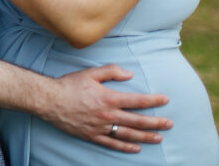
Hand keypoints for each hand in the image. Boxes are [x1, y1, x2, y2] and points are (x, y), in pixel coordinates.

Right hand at [43, 65, 171, 152]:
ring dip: (145, 136)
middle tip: (169, 124)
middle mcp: (107, 114)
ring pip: (128, 134)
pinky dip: (125, 147)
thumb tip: (129, 75)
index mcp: (109, 98)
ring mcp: (101, 127)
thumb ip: (111, 71)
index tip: (165, 100)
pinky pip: (112, 144)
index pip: (137, 101)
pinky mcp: (92, 135)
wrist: (49, 100)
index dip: (153, 101)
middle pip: (137, 120)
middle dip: (156, 122)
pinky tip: (136, 147)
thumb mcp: (90, 73)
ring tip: (159, 137)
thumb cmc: (69, 84)